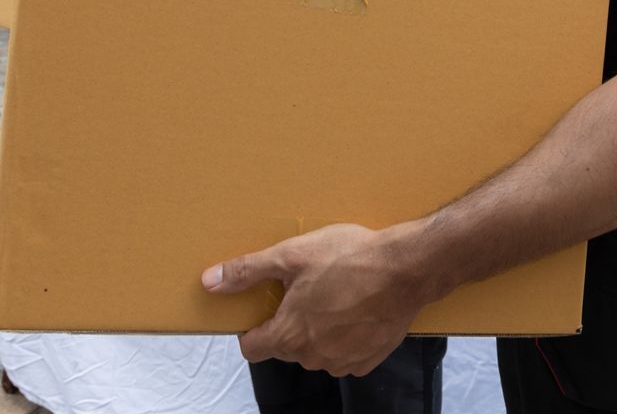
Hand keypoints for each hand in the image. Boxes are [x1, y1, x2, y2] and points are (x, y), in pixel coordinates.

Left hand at [203, 223, 427, 376]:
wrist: (406, 268)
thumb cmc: (350, 258)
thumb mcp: (292, 255)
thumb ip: (247, 271)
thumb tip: (210, 282)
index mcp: (289, 334)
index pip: (252, 348)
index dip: (252, 328)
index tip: (263, 308)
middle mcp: (312, 356)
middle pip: (285, 346)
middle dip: (289, 321)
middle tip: (305, 288)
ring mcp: (342, 362)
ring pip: (315, 351)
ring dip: (318, 330)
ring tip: (334, 295)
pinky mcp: (367, 360)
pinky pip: (344, 354)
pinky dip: (344, 337)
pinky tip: (355, 309)